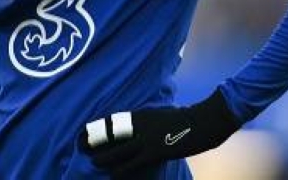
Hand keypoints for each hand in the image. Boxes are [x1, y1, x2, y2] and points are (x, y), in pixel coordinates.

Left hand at [80, 88, 239, 178]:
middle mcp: (141, 124)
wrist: (205, 120)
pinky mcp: (156, 151)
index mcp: (142, 114)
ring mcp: (148, 138)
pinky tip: (113, 175)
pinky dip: (122, 170)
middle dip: (96, 141)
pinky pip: (134, 163)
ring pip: (119, 150)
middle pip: (112, 134)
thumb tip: (144, 128)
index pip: (114, 120)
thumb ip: (151, 121)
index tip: (86, 131)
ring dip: (104, 157)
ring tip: (93, 162)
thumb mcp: (164, 115)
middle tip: (83, 147)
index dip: (99, 127)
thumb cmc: (188, 118)